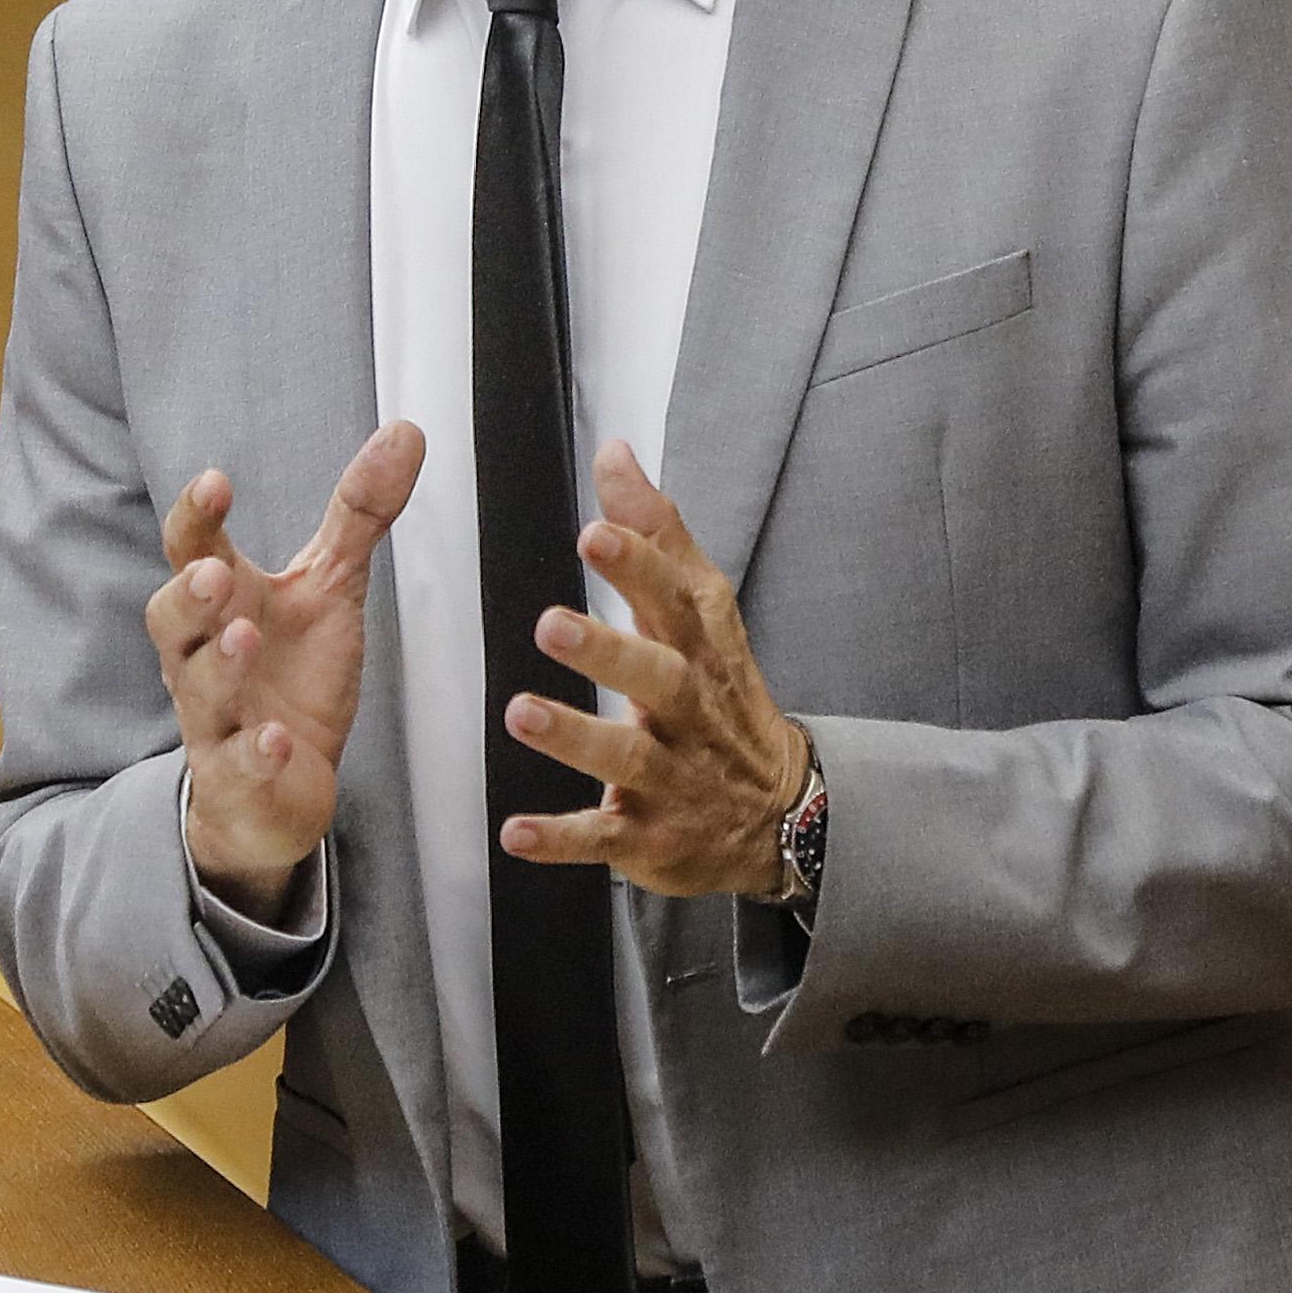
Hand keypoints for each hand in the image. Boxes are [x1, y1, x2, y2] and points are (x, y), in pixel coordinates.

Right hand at [148, 423, 423, 904]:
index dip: (194, 518)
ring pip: (198, 690)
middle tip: (214, 574)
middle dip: (187, 597)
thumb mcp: (330, 588)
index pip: (190, 551)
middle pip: (169, 621)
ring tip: (243, 638)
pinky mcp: (238, 777)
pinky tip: (274, 738)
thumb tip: (406, 431)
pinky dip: (252, 753)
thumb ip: (358, 514)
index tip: (215, 482)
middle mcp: (206, 656)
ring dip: (219, 666)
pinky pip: (235, 766)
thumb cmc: (293, 676)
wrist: (280, 786)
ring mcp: (216, 718)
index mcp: (224, 603)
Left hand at [502, 441, 810, 896]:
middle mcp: (687, 711)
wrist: (776, 814)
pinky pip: (602, 839)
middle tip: (550, 622)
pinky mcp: (647, 837)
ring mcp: (670, 777)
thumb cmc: (719, 695)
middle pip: (657, 676)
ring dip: (574, 737)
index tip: (596, 532)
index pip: (674, 599)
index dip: (639, 565)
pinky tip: (515, 833)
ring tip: (521, 714)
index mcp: (697, 649)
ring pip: (626, 758)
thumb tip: (615, 453)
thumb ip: (655, 532)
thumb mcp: (701, 610)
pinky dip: (561, 839)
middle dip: (607, 650)